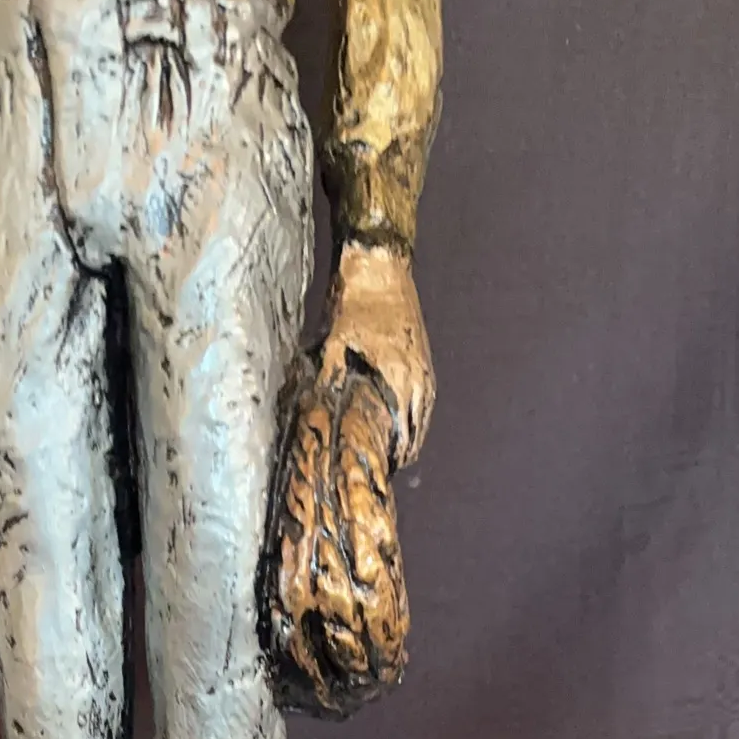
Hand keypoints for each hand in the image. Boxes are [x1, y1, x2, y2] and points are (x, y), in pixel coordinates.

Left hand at [317, 241, 434, 468]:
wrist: (379, 265)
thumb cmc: (355, 303)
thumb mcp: (333, 344)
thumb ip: (328, 379)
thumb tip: (313, 409)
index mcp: (399, 378)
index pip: (404, 436)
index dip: (392, 459)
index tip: (377, 473)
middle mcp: (419, 377)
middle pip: (417, 432)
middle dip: (402, 453)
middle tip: (381, 469)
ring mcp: (424, 366)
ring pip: (423, 417)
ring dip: (410, 436)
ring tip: (392, 454)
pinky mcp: (423, 356)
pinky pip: (424, 398)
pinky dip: (415, 416)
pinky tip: (401, 422)